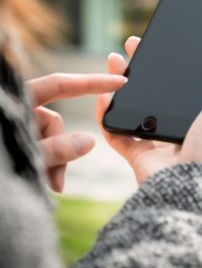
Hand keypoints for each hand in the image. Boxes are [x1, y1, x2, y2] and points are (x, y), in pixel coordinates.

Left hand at [27, 73, 126, 191]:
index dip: (91, 81)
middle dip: (61, 149)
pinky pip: (40, 146)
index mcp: (17, 101)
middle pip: (54, 120)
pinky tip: (42, 182)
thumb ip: (54, 150)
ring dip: (53, 162)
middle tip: (58, 182)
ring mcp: (16, 125)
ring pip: (49, 137)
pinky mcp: (18, 138)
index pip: (60, 84)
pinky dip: (44, 163)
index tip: (120, 81)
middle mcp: (17, 108)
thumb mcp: (23, 156)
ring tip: (49, 187)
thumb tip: (89, 142)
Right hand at [96, 36, 201, 183]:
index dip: (177, 62)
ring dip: (122, 83)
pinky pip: (116, 131)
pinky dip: (106, 113)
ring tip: (113, 60)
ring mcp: (160, 143)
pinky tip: (102, 93)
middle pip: (159, 92)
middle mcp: (184, 129)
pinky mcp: (139, 155)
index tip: (165, 42)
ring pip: (136, 107)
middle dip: (145, 66)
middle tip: (133, 45)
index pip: (188, 83)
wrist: (190, 187)